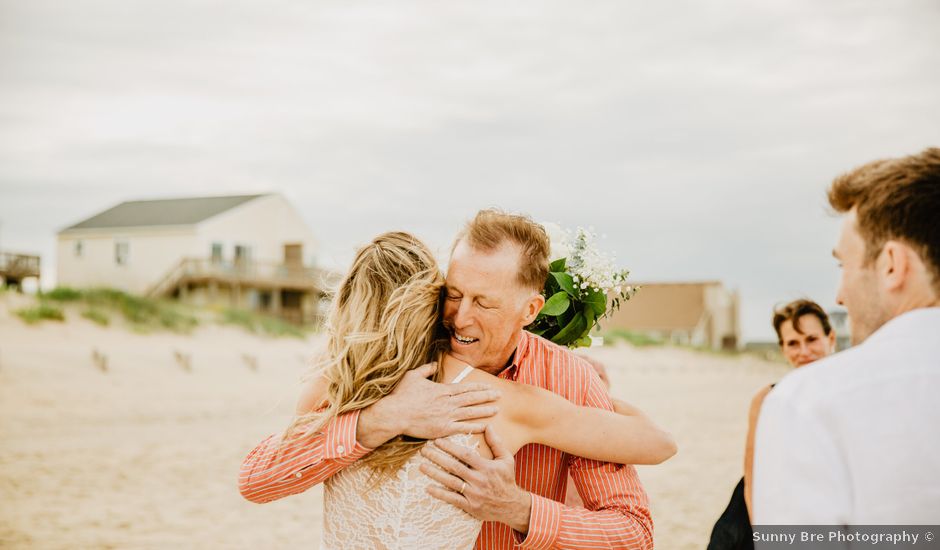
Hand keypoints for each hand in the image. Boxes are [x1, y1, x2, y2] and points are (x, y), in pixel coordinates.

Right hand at [356, 362, 499, 447]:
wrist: (395, 414)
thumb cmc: (402, 395)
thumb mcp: (413, 376)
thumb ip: (425, 370)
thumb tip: (433, 364)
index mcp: (442, 390)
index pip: (465, 388)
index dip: (479, 387)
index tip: (489, 386)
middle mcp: (447, 402)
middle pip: (471, 399)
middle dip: (487, 396)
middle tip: (499, 395)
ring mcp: (446, 416)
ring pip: (470, 412)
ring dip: (485, 410)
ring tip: (497, 409)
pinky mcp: (442, 429)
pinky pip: (462, 428)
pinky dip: (474, 426)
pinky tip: (485, 425)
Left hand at [420, 425, 531, 533]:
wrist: (512, 506)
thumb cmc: (507, 480)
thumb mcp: (506, 459)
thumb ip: (496, 443)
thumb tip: (488, 426)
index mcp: (487, 467)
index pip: (465, 455)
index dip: (450, 447)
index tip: (437, 441)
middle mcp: (479, 480)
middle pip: (454, 467)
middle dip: (437, 458)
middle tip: (424, 450)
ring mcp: (474, 494)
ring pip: (451, 482)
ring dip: (435, 474)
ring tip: (422, 466)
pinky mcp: (470, 506)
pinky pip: (453, 499)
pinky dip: (440, 494)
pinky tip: (428, 487)